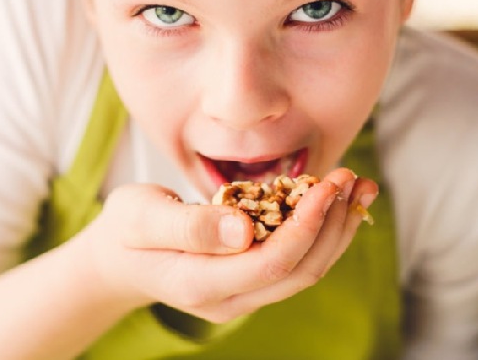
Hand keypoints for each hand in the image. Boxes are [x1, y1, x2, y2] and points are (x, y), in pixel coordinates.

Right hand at [74, 168, 377, 323]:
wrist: (118, 259)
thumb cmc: (126, 229)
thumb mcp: (142, 217)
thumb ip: (188, 225)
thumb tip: (244, 231)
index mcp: (200, 284)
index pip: (270, 263)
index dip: (306, 225)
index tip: (328, 185)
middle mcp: (229, 300)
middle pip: (299, 271)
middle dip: (332, 224)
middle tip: (352, 178)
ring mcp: (242, 296)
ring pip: (305, 271)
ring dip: (337, 229)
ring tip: (360, 187)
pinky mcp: (250, 282)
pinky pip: (296, 263)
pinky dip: (322, 232)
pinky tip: (336, 202)